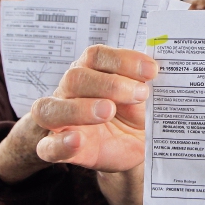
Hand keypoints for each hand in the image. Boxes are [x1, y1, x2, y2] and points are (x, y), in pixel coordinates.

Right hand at [32, 45, 157, 171]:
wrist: (133, 147)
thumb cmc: (135, 114)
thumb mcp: (145, 99)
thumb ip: (146, 85)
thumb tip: (157, 72)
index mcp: (92, 71)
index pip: (97, 56)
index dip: (123, 60)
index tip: (151, 70)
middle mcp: (70, 91)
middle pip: (75, 77)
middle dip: (109, 84)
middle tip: (140, 94)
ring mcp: (59, 120)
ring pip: (51, 108)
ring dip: (80, 108)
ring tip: (108, 111)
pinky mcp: (58, 148)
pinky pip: (47, 146)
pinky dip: (60, 143)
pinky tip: (77, 140)